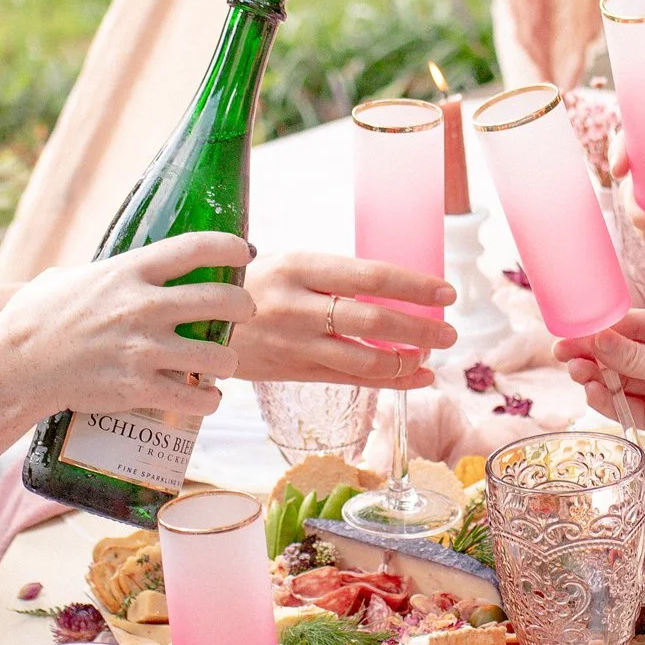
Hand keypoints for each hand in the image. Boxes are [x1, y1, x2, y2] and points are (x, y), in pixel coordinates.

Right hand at [0, 232, 253, 418]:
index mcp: (128, 271)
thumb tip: (119, 268)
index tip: (243, 252)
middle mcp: (142, 307)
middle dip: (243, 306)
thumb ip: (104, 273)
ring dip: (228, 360)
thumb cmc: (34, 318)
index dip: (230, 247)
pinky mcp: (138, 388)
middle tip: (244, 312)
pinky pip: (196, 398)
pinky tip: (206, 397)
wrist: (14, 366)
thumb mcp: (68, 278)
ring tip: (221, 363)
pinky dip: (209, 400)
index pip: (196, 247)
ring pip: (219, 356)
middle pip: (222, 300)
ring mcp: (142, 349)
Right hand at [233, 251, 455, 388]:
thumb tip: (393, 283)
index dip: (413, 285)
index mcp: (298, 267)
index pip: (369, 275)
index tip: (445, 291)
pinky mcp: (293, 372)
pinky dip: (388, 380)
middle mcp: (297, 306)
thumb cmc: (251, 286)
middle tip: (450, 331)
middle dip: (420, 327)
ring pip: (363, 356)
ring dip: (407, 359)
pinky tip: (416, 377)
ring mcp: (295, 343)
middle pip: (372, 318)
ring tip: (433, 354)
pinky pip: (349, 380)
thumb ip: (331, 275)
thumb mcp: (286, 265)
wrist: (193, 323)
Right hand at [552, 309, 644, 487]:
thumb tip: (596, 339)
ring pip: (623, 377)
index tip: (575, 328)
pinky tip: (592, 392)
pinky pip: (628, 403)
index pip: (641, 322)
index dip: (606, 327)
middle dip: (596, 351)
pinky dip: (609, 398)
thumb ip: (638, 357)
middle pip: (626, 349)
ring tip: (576, 373)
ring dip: (599, 375)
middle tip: (563, 352)